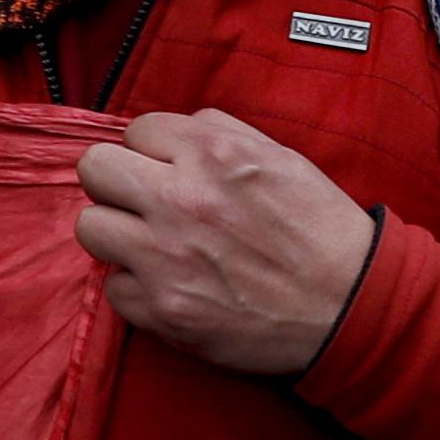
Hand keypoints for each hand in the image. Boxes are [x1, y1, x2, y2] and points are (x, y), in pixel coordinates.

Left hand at [74, 110, 378, 377]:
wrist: (348, 305)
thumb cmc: (319, 229)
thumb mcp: (279, 157)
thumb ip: (220, 133)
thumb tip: (172, 133)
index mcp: (212, 152)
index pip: (135, 130)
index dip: (152, 152)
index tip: (169, 171)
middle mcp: (181, 197)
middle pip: (94, 168)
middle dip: (116, 183)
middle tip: (142, 202)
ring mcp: (166, 255)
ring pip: (91, 227)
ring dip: (119, 235)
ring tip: (151, 246)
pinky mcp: (164, 308)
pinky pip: (115, 289)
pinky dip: (139, 290)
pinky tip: (172, 287)